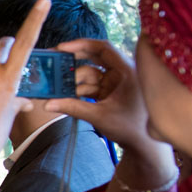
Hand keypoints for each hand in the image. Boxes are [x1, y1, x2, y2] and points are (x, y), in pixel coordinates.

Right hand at [45, 37, 162, 155]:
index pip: (103, 48)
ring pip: (89, 75)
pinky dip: (78, 91)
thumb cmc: (131, 128)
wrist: (144, 146)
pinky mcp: (110, 93)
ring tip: (55, 88)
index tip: (61, 48)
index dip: (81, 45)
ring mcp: (116, 83)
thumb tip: (47, 104)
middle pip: (94, 58)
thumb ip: (73, 108)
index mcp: (127, 71)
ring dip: (73, 82)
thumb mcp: (100, 116)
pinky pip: (91, 86)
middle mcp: (122, 73)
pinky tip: (64, 97)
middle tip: (54, 63)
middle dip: (73, 62)